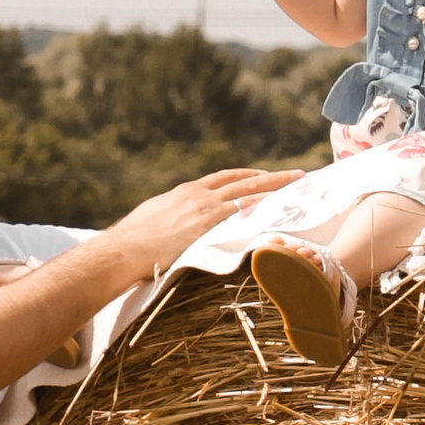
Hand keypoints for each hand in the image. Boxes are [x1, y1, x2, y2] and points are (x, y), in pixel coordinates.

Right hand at [102, 163, 299, 279]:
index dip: (247, 176)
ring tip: (298, 188)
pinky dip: (263, 213)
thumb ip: (171, 215)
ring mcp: (206, 210)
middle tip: (297, 175)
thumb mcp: (154, 217)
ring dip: (277, 190)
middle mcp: (200, 195)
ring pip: (250, 194)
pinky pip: (243, 216)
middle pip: (245, 181)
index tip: (264, 175)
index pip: (224, 178)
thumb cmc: (132, 240)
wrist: (125, 249)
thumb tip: (173, 223)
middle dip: (273, 178)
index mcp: (187, 192)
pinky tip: (281, 213)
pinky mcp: (208, 227)